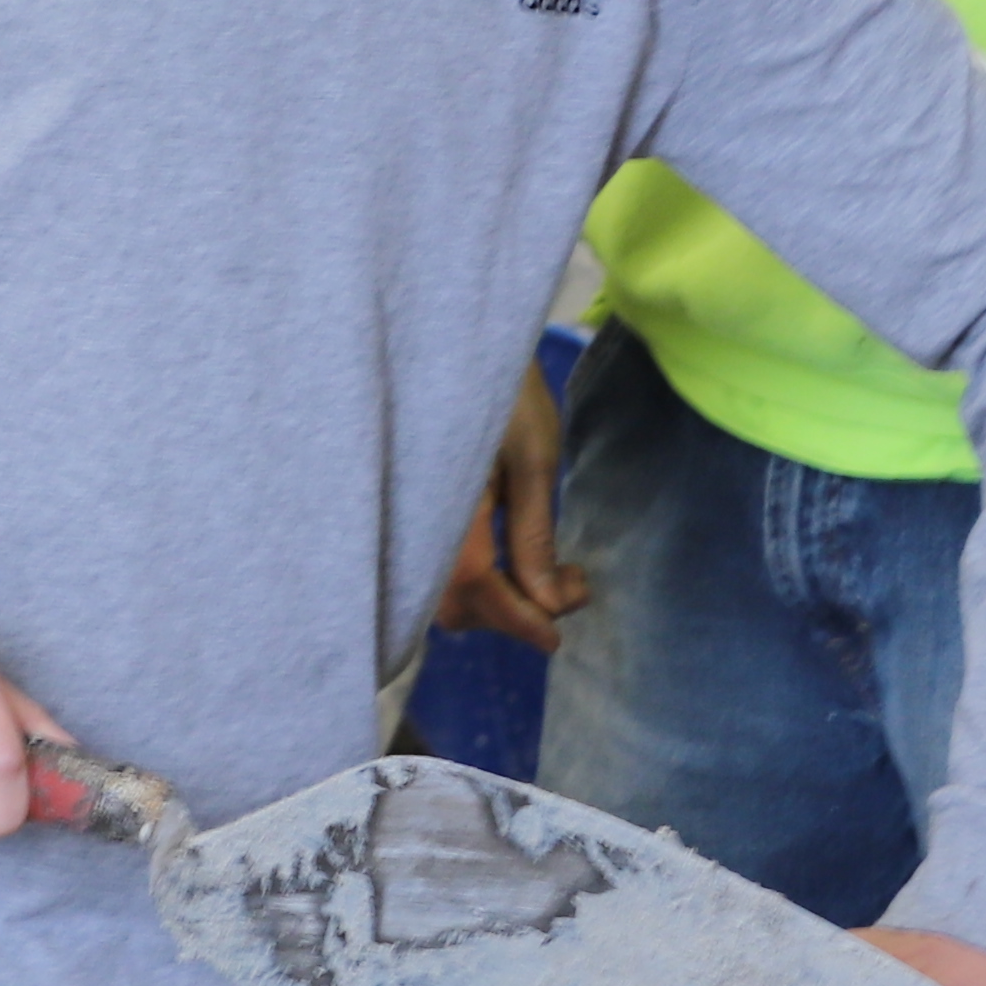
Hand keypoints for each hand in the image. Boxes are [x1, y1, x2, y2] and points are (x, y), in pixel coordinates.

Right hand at [432, 374, 588, 649]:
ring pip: (447, 596)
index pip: (479, 589)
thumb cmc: (505, 394)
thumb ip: (534, 534)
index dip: (521, 622)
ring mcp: (414, 524)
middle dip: (516, 613)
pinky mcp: (418, 520)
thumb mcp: (533, 460)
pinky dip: (480, 584)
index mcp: (448, 509)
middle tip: (572, 584)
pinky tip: (517, 563)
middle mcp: (420, 525)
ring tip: (553, 574)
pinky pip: (441, 573)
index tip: (557, 637)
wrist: (454, 349)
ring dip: (500, 602)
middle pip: (458, 605)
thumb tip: (546, 603)